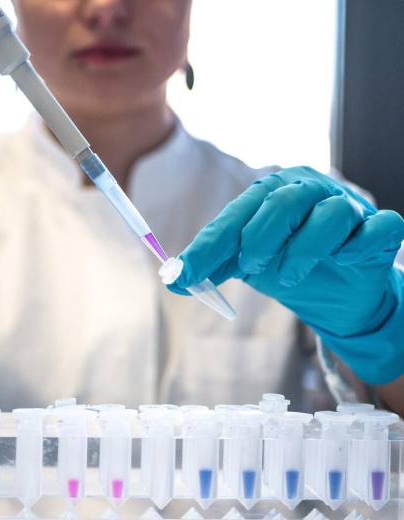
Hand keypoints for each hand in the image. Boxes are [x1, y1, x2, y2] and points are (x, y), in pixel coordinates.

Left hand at [168, 167, 403, 383]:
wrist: (337, 293)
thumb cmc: (289, 266)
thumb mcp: (246, 265)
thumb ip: (214, 265)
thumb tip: (174, 279)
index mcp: (273, 194)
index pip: (237, 214)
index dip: (209, 245)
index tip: (185, 274)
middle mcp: (311, 191)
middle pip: (282, 201)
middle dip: (260, 239)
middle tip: (251, 266)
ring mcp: (349, 207)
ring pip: (330, 214)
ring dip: (302, 251)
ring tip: (287, 277)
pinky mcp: (381, 229)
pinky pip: (380, 228)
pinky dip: (358, 245)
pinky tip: (344, 259)